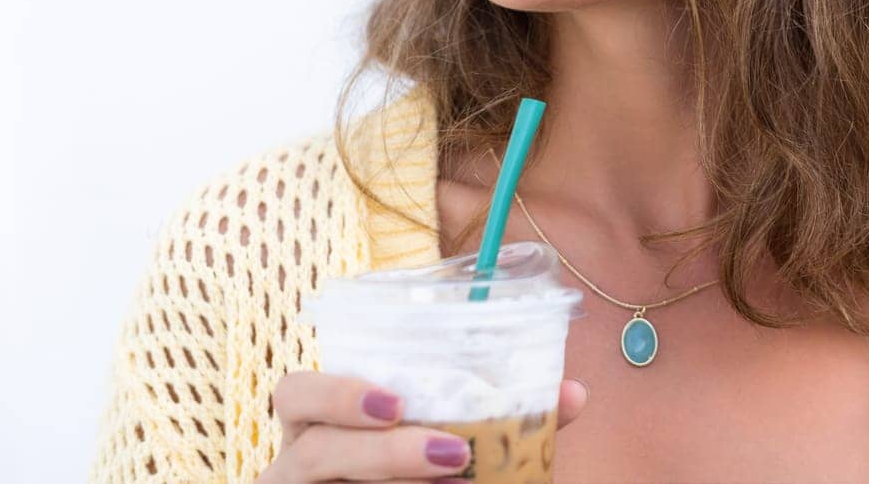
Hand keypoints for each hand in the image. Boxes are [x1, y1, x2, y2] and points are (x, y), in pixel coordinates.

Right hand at [257, 371, 588, 481]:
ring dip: (391, 474)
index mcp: (316, 423)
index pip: (296, 393)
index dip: (337, 393)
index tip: (396, 403)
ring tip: (457, 480)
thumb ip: (496, 418)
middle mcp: (295, 464)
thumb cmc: (404, 464)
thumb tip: (573, 394)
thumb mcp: (435, 436)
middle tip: (452, 452)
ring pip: (324, 478)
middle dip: (384, 452)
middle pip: (315, 451)